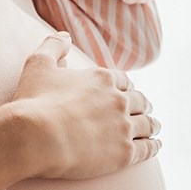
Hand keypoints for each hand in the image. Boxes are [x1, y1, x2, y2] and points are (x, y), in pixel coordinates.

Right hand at [9, 32, 162, 178]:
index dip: (125, 87)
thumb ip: (53, 46)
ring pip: (147, 124)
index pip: (124, 81)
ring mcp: (123, 127)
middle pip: (139, 101)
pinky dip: (153, 146)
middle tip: (143, 110)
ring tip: (153, 128)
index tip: (127, 93)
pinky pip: (147, 148)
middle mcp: (118, 100)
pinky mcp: (124, 153)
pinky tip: (155, 146)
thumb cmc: (34, 102)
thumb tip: (65, 36)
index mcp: (102, 79)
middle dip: (141, 104)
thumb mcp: (38, 64)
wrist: (36, 138)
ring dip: (151, 124)